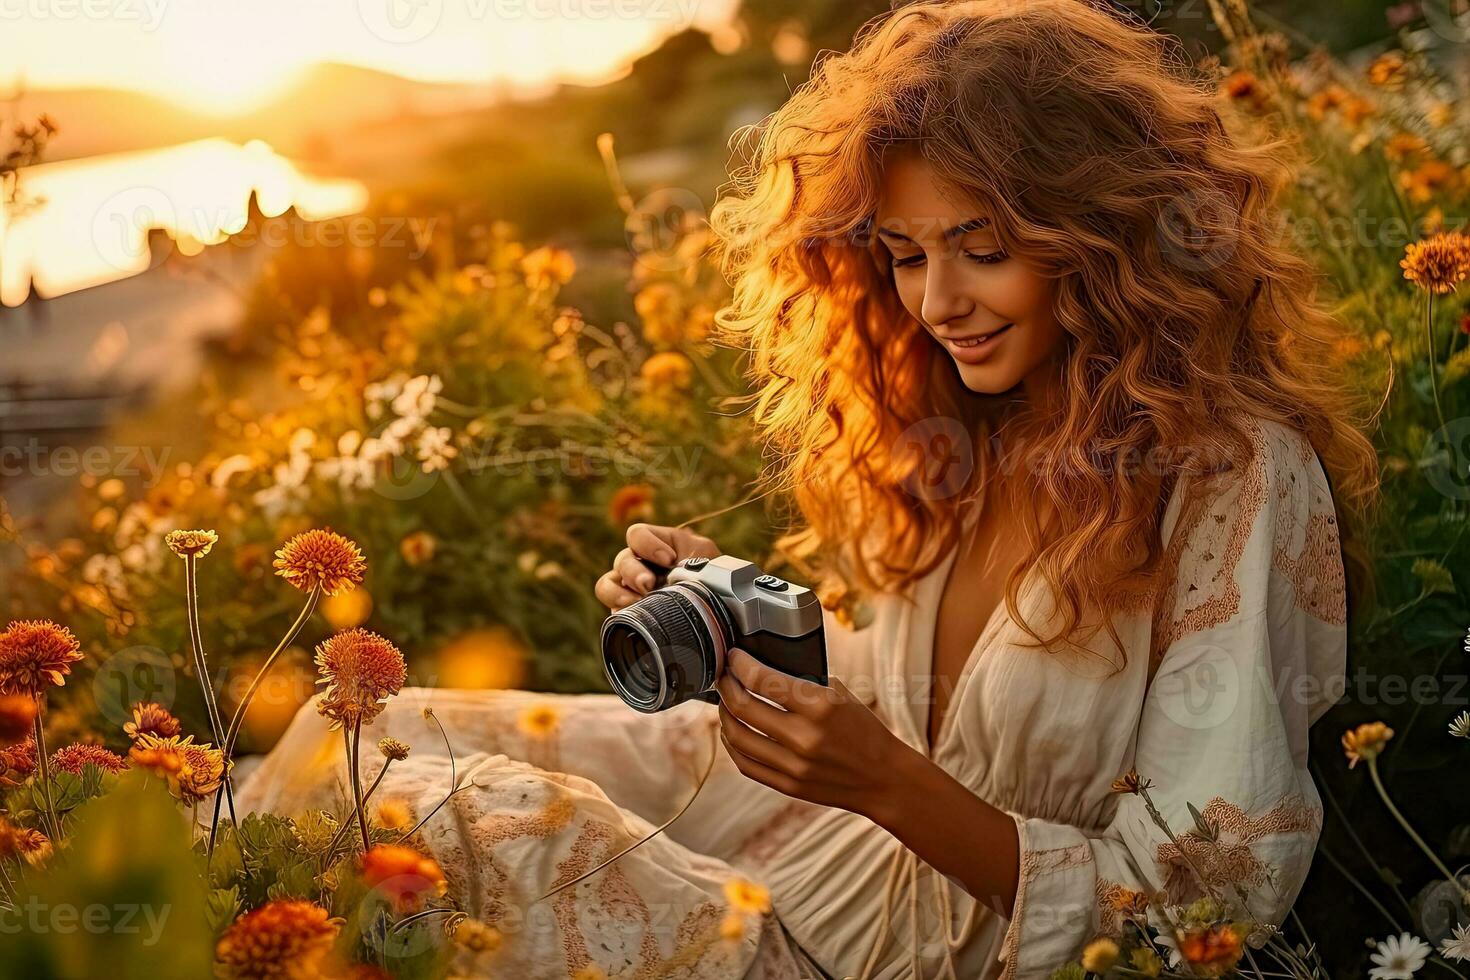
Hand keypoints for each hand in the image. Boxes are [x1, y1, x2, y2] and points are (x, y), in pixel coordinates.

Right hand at [594, 523, 720, 610]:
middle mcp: (638, 563)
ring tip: (636, 601)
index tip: (670, 559)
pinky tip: (635, 614)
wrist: (717, 604)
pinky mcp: (628, 610)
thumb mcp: (705, 554)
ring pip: (607, 584)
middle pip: (622, 560)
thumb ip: (692, 550)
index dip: (648, 544)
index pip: (636, 535)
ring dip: (617, 592)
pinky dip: (619, 610)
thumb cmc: (710, 572)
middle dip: (634, 572)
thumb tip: (681, 567)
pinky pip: (612, 609)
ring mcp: (630, 588)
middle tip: (649, 584)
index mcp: (655, 544)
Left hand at [715, 647, 917, 822]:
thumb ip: (804, 682)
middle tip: (724, 675)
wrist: (884, 778)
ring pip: (737, 736)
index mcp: (820, 706)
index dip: (740, 664)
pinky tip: (732, 731)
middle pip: (743, 706)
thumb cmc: (864, 731)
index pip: (762, 679)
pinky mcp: (789, 786)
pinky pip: (746, 764)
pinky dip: (732, 744)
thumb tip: (764, 667)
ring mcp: (794, 766)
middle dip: (726, 685)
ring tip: (725, 702)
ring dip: (724, 714)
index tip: (734, 656)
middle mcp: (804, 737)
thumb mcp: (840, 695)